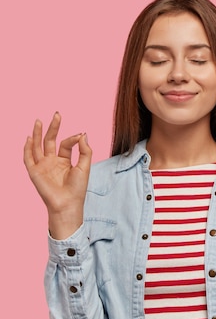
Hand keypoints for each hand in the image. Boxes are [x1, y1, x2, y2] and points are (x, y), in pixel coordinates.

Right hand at [23, 112, 91, 239]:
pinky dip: (27, 148)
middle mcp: (52, 162)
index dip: (72, 138)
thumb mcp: (84, 166)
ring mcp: (42, 166)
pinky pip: (28, 158)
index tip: (79, 135)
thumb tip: (83, 133)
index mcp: (64, 161)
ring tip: (39, 121)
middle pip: (50, 141)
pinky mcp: (34, 172)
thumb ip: (84, 150)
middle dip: (53, 127)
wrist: (68, 203)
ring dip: (37, 133)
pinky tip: (29, 138)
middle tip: (57, 114)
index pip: (65, 144)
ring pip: (37, 146)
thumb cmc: (77, 188)